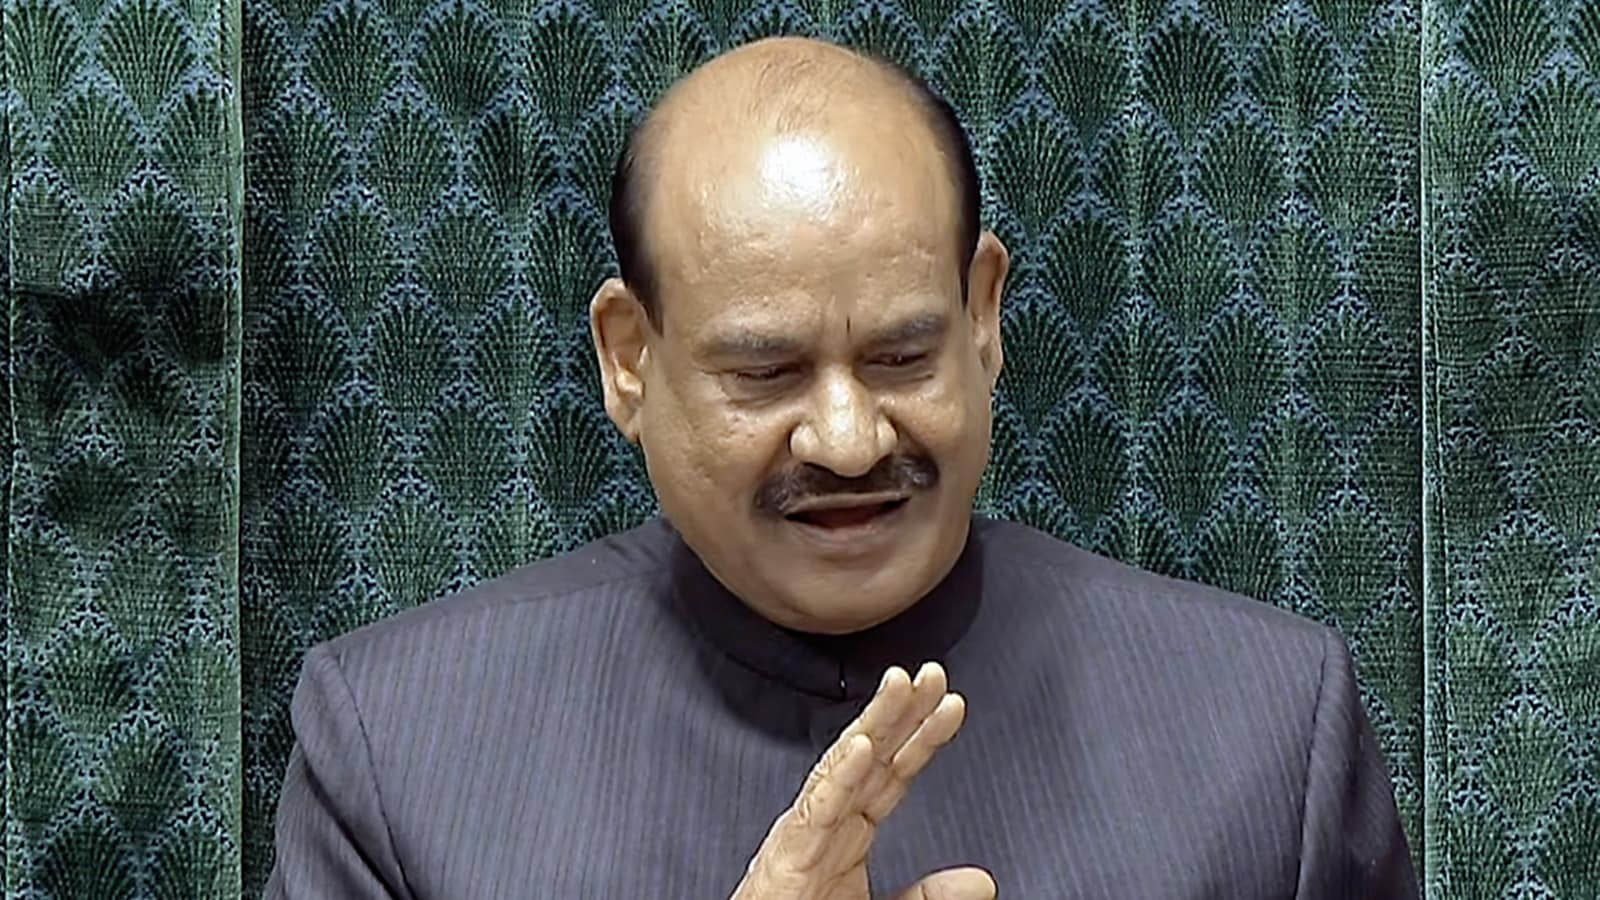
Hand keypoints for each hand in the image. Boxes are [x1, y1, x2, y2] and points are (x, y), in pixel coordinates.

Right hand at [730, 661, 994, 899]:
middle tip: (932, 673)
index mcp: (848, 831)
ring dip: (873, 723)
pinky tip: (861, 745)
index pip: (892, 773)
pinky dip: (839, 776)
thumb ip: (928, 896)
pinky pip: (816, 810)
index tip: (953, 703)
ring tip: (899, 686)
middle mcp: (826, 823)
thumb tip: (981, 882)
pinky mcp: (785, 859)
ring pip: (842, 767)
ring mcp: (804, 836)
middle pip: (870, 757)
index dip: (922, 736)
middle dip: (900, 711)